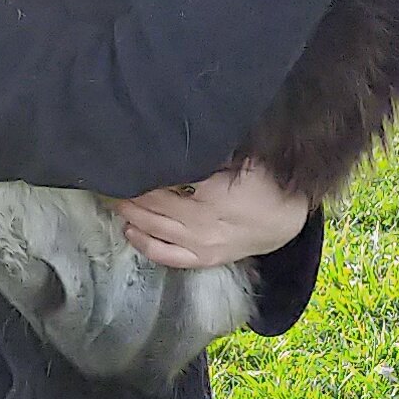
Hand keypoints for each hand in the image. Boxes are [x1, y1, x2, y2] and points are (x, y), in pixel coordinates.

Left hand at [114, 159, 310, 269]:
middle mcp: (200, 223)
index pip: (162, 183)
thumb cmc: (269, 182)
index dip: (140, 172)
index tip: (122, 161)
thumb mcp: (244, 157)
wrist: (289, 218)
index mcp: (210, 194)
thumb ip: (212, 151)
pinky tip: (128, 231)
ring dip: (130, 214)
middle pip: (152, 205)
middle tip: (109, 178)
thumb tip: (181, 139)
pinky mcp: (205, 259)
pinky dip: (144, 244)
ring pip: (153, 229)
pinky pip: (167, 256)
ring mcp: (200, 244)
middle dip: (129, 192)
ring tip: (113, 199)